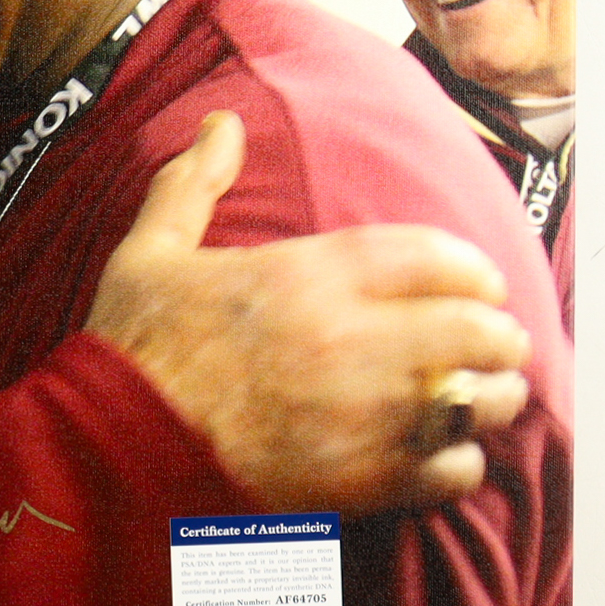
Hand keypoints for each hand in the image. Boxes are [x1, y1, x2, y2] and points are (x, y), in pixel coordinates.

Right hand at [85, 112, 531, 516]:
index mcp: (305, 277)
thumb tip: (221, 124)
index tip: (474, 282)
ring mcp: (363, 416)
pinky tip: (435, 451)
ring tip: (471, 394)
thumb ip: (192, 184)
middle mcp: (349, 341)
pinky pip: (453, 468)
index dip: (471, 269)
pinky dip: (455, 460)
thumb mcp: (148, 253)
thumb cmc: (131, 352)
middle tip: (486, 341)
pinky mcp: (364, 481)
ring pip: (478, 400)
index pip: (437, 257)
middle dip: (494, 334)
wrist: (110, 456)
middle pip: (478, 329)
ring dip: (484, 395)